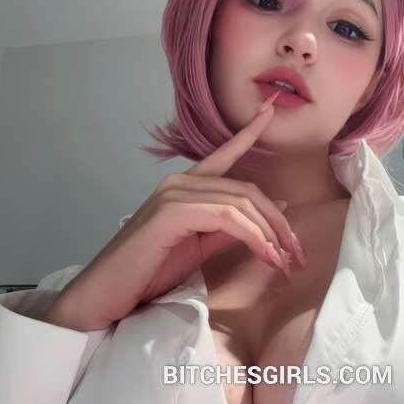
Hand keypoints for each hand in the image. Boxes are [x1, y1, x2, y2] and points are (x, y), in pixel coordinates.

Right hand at [50, 89, 306, 330]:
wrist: (105, 294)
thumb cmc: (148, 272)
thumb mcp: (199, 247)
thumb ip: (233, 227)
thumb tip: (277, 206)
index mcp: (185, 186)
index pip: (224, 155)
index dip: (248, 132)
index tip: (270, 110)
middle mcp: (179, 182)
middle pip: (247, 191)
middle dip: (279, 223)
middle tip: (297, 255)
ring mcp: (174, 194)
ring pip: (241, 204)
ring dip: (271, 235)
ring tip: (285, 263)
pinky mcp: (172, 212)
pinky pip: (227, 217)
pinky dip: (253, 237)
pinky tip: (267, 256)